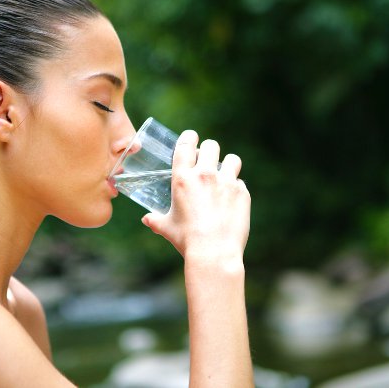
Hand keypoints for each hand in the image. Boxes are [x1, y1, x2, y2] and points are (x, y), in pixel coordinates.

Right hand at [141, 130, 250, 264]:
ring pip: (231, 159)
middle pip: (211, 145)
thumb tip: (146, 220)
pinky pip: (240, 182)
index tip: (191, 138)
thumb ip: (155, 220)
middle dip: (208, 150)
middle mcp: (205, 175)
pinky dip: (236, 188)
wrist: (214, 252)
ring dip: (227, 164)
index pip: (186, 145)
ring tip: (224, 175)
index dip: (189, 137)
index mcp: (183, 178)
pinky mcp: (242, 193)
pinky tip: (231, 199)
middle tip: (207, 160)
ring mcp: (226, 182)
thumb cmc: (187, 240)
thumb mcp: (167, 228)